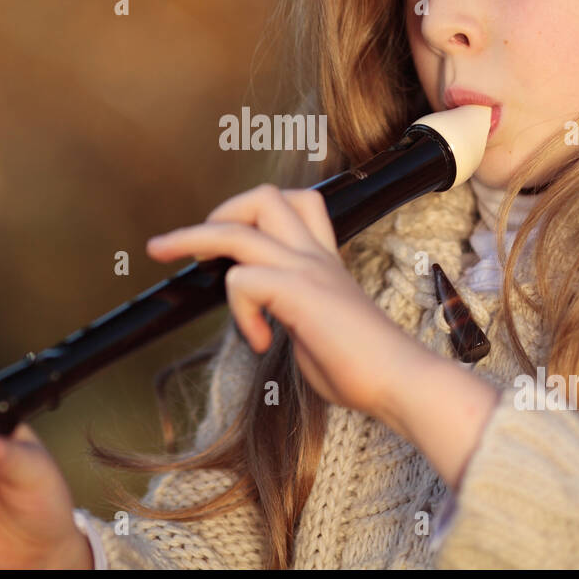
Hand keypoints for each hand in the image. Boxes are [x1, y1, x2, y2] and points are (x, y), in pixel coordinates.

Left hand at [145, 183, 427, 423]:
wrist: (401, 381)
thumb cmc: (365, 367)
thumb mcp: (319, 329)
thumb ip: (292, 314)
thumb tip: (263, 324)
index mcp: (324, 261)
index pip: (297, 203)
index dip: (255, 213)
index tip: (226, 245)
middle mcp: (315, 256)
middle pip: (263, 197)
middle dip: (216, 212)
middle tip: (187, 244)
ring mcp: (307, 270)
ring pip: (238, 226)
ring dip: (194, 238)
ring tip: (177, 258)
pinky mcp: (299, 293)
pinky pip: (242, 281)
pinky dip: (238, 311)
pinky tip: (258, 340)